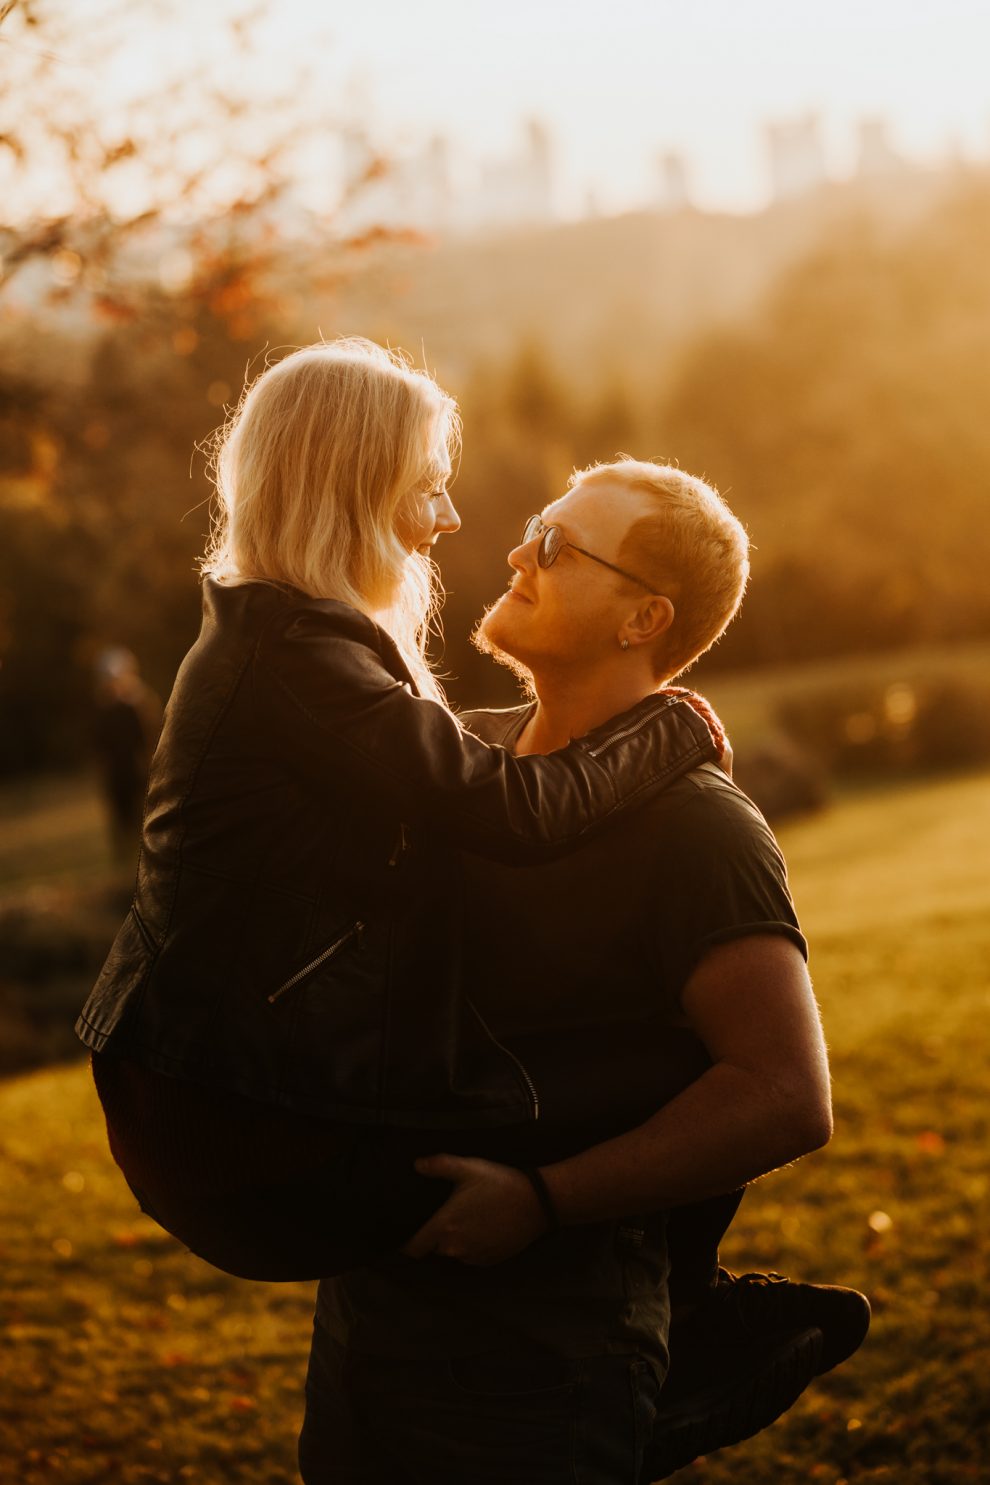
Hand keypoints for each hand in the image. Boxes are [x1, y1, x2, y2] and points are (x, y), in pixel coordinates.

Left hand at [400, 1155, 550, 1265]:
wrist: (536, 1203)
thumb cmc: (499, 1184)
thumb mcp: (469, 1168)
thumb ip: (439, 1165)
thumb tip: (416, 1164)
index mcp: (445, 1227)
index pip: (413, 1248)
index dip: (405, 1243)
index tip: (405, 1233)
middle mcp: (455, 1248)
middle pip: (433, 1248)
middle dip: (435, 1234)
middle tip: (446, 1213)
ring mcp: (473, 1257)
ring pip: (453, 1252)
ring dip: (455, 1239)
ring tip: (467, 1217)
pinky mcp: (489, 1261)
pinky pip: (470, 1255)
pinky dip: (471, 1244)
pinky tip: (483, 1226)